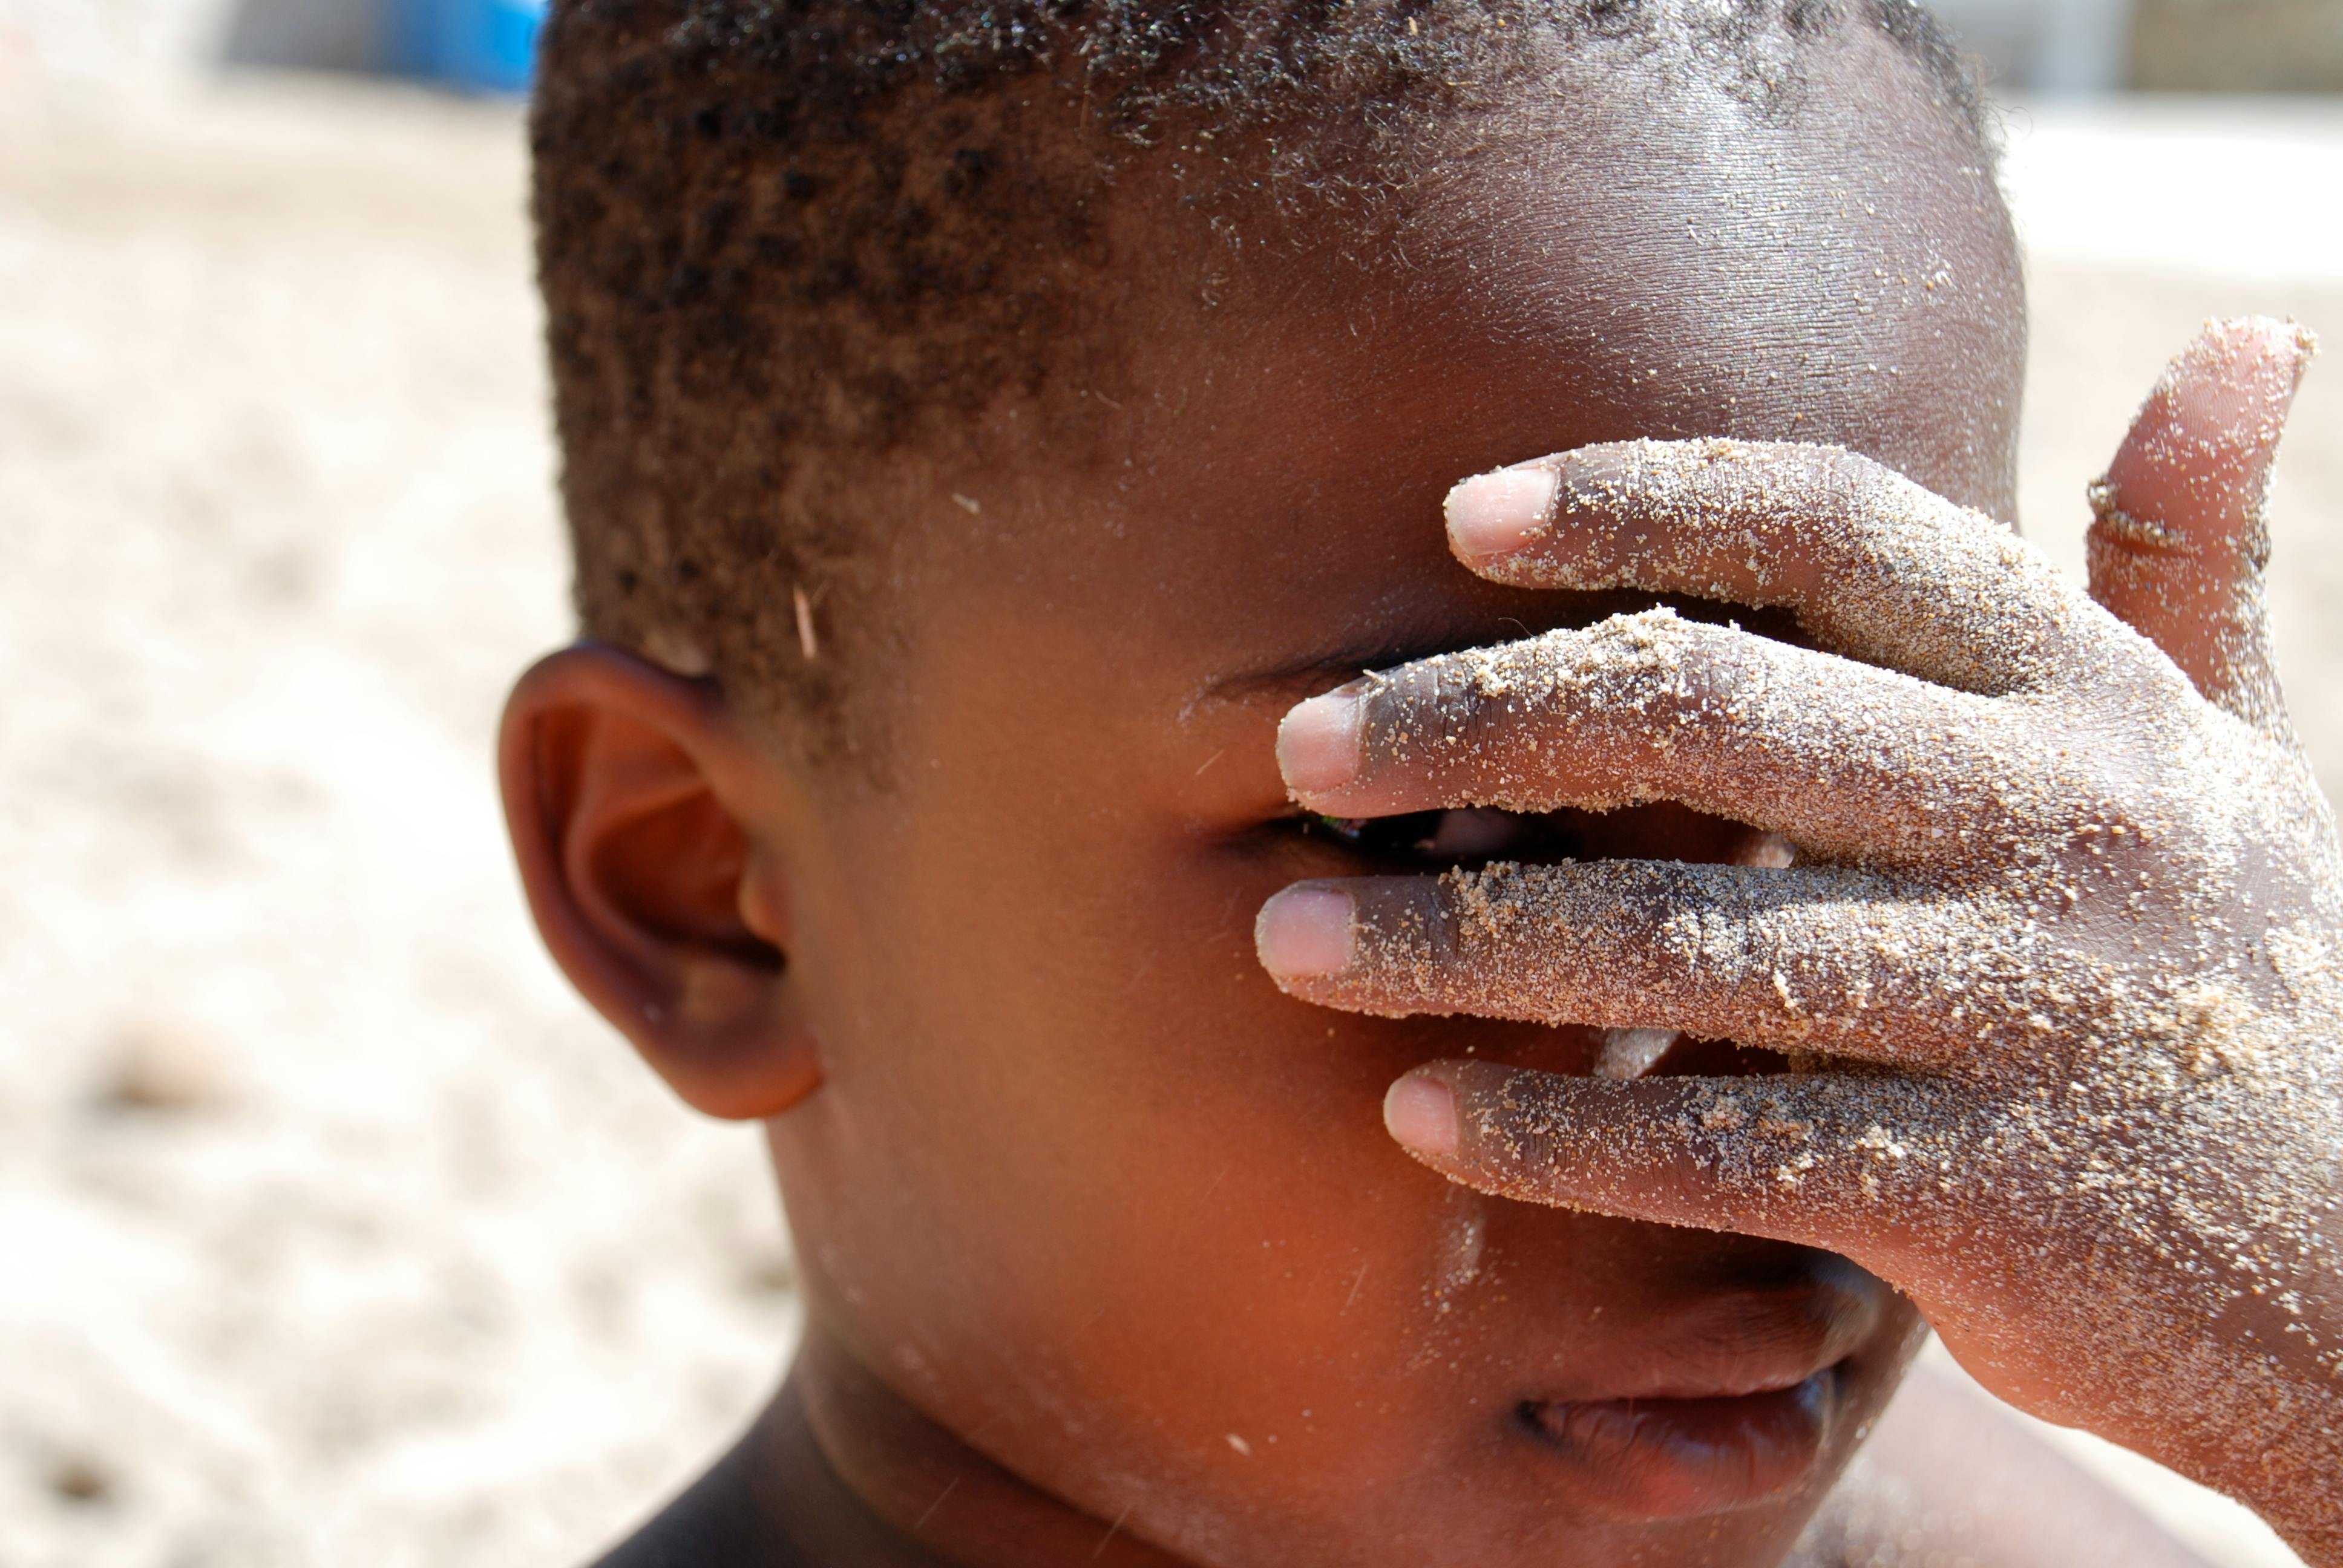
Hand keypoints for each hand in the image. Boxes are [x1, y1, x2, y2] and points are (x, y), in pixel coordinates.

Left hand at [1255, 319, 2342, 1560]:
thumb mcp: (2242, 751)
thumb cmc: (2254, 961)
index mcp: (2090, 692)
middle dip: (1476, 721)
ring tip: (1284, 934)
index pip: (1835, 532)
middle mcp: (2062, 820)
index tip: (1456, 521)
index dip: (1636, 504)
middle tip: (1299, 745)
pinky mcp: (1995, 1203)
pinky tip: (1415, 1120)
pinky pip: (1720, 1151)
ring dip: (1457, 938)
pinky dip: (1557, 1137)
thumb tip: (2241, 340)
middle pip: (1710, 716)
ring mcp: (2028, 1009)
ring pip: (1682, 942)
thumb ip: (2186, 566)